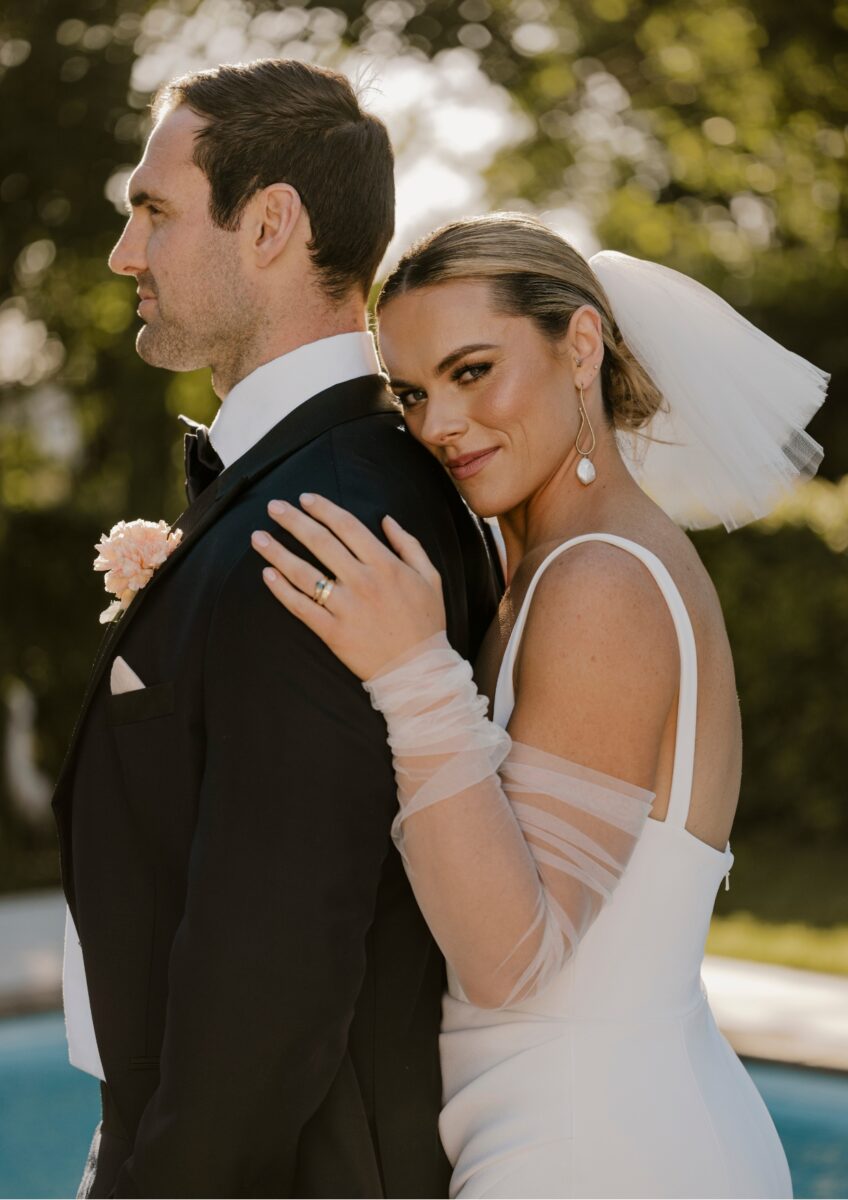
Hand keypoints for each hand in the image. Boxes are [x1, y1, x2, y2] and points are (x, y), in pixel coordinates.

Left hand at [251, 493, 446, 680]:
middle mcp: (363, 582)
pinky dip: (282, 590)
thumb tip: (386, 519)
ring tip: (257, 537)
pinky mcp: (333, 632)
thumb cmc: (426, 622)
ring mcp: (345, 608)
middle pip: (321, 543)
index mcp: (386, 565)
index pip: (348, 527)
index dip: (323, 509)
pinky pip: (301, 607)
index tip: (305, 498)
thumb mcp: (430, 577)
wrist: (419, 671)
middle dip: (294, 521)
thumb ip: (409, 544)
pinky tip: (266, 574)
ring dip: (277, 553)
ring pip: (304, 573)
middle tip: (274, 507)